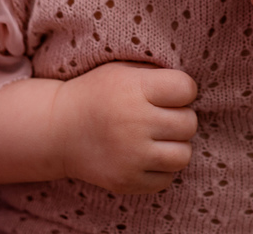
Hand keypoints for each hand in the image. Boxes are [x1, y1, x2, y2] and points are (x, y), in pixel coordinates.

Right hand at [51, 61, 198, 193]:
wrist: (58, 129)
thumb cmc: (98, 94)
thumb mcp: (122, 70)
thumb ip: (157, 74)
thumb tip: (194, 86)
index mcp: (134, 89)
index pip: (187, 88)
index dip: (183, 90)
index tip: (169, 92)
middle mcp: (134, 123)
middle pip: (189, 122)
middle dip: (180, 117)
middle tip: (160, 115)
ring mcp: (131, 156)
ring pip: (183, 155)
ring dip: (175, 145)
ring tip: (157, 137)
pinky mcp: (126, 181)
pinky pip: (167, 179)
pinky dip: (161, 169)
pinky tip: (145, 156)